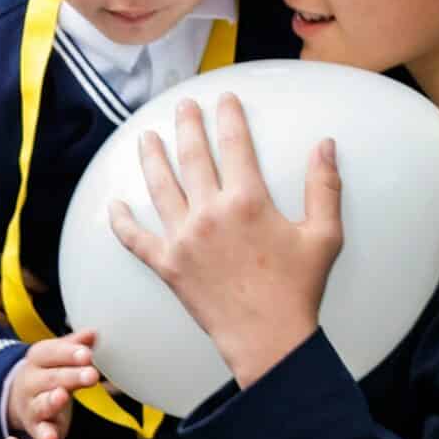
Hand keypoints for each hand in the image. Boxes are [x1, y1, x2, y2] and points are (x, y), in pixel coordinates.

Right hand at [6, 329, 97, 438]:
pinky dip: (44, 435)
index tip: (87, 354)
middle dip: (71, 376)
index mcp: (38, 358)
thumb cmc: (49, 373)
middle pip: (51, 377)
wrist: (21, 398)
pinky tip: (52, 438)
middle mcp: (31, 380)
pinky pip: (39, 431)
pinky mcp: (35, 426)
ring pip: (42, 403)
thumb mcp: (59, 356)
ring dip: (52, 401)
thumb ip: (75, 346)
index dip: (69, 353)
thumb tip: (93, 333)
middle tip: (91, 375)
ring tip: (62, 396)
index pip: (52, 352)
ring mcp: (31, 404)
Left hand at [111, 94, 342, 389]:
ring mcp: (183, 239)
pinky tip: (113, 206)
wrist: (268, 338)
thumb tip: (325, 145)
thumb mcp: (324, 235)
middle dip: (187, 126)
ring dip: (151, 159)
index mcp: (248, 201)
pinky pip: (136, 240)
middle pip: (192, 157)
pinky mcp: (167, 266)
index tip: (224, 99)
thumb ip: (324, 186)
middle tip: (182, 106)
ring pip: (160, 188)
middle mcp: (210, 214)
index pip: (234, 145)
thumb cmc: (297, 289)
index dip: (228, 117)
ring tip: (146, 138)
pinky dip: (121, 222)